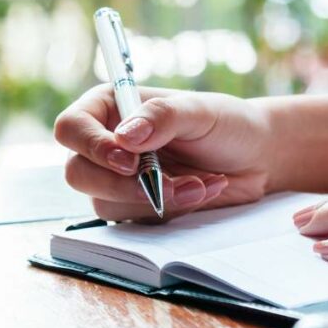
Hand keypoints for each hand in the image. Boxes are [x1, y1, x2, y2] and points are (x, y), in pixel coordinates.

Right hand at [54, 86, 273, 221]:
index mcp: (109, 108)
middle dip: (123, 185)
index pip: (72, 128)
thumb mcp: (199, 111)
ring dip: (155, 198)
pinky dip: (171, 209)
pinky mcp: (138, 206)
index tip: (128, 160)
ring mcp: (118, 179)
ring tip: (200, 182)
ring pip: (106, 202)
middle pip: (78, 173)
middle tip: (165, 183)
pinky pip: (137, 219)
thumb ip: (162, 116)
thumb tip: (124, 137)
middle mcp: (106, 144)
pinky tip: (202, 191)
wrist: (255, 157)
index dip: (91, 146)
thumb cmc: (226, 123)